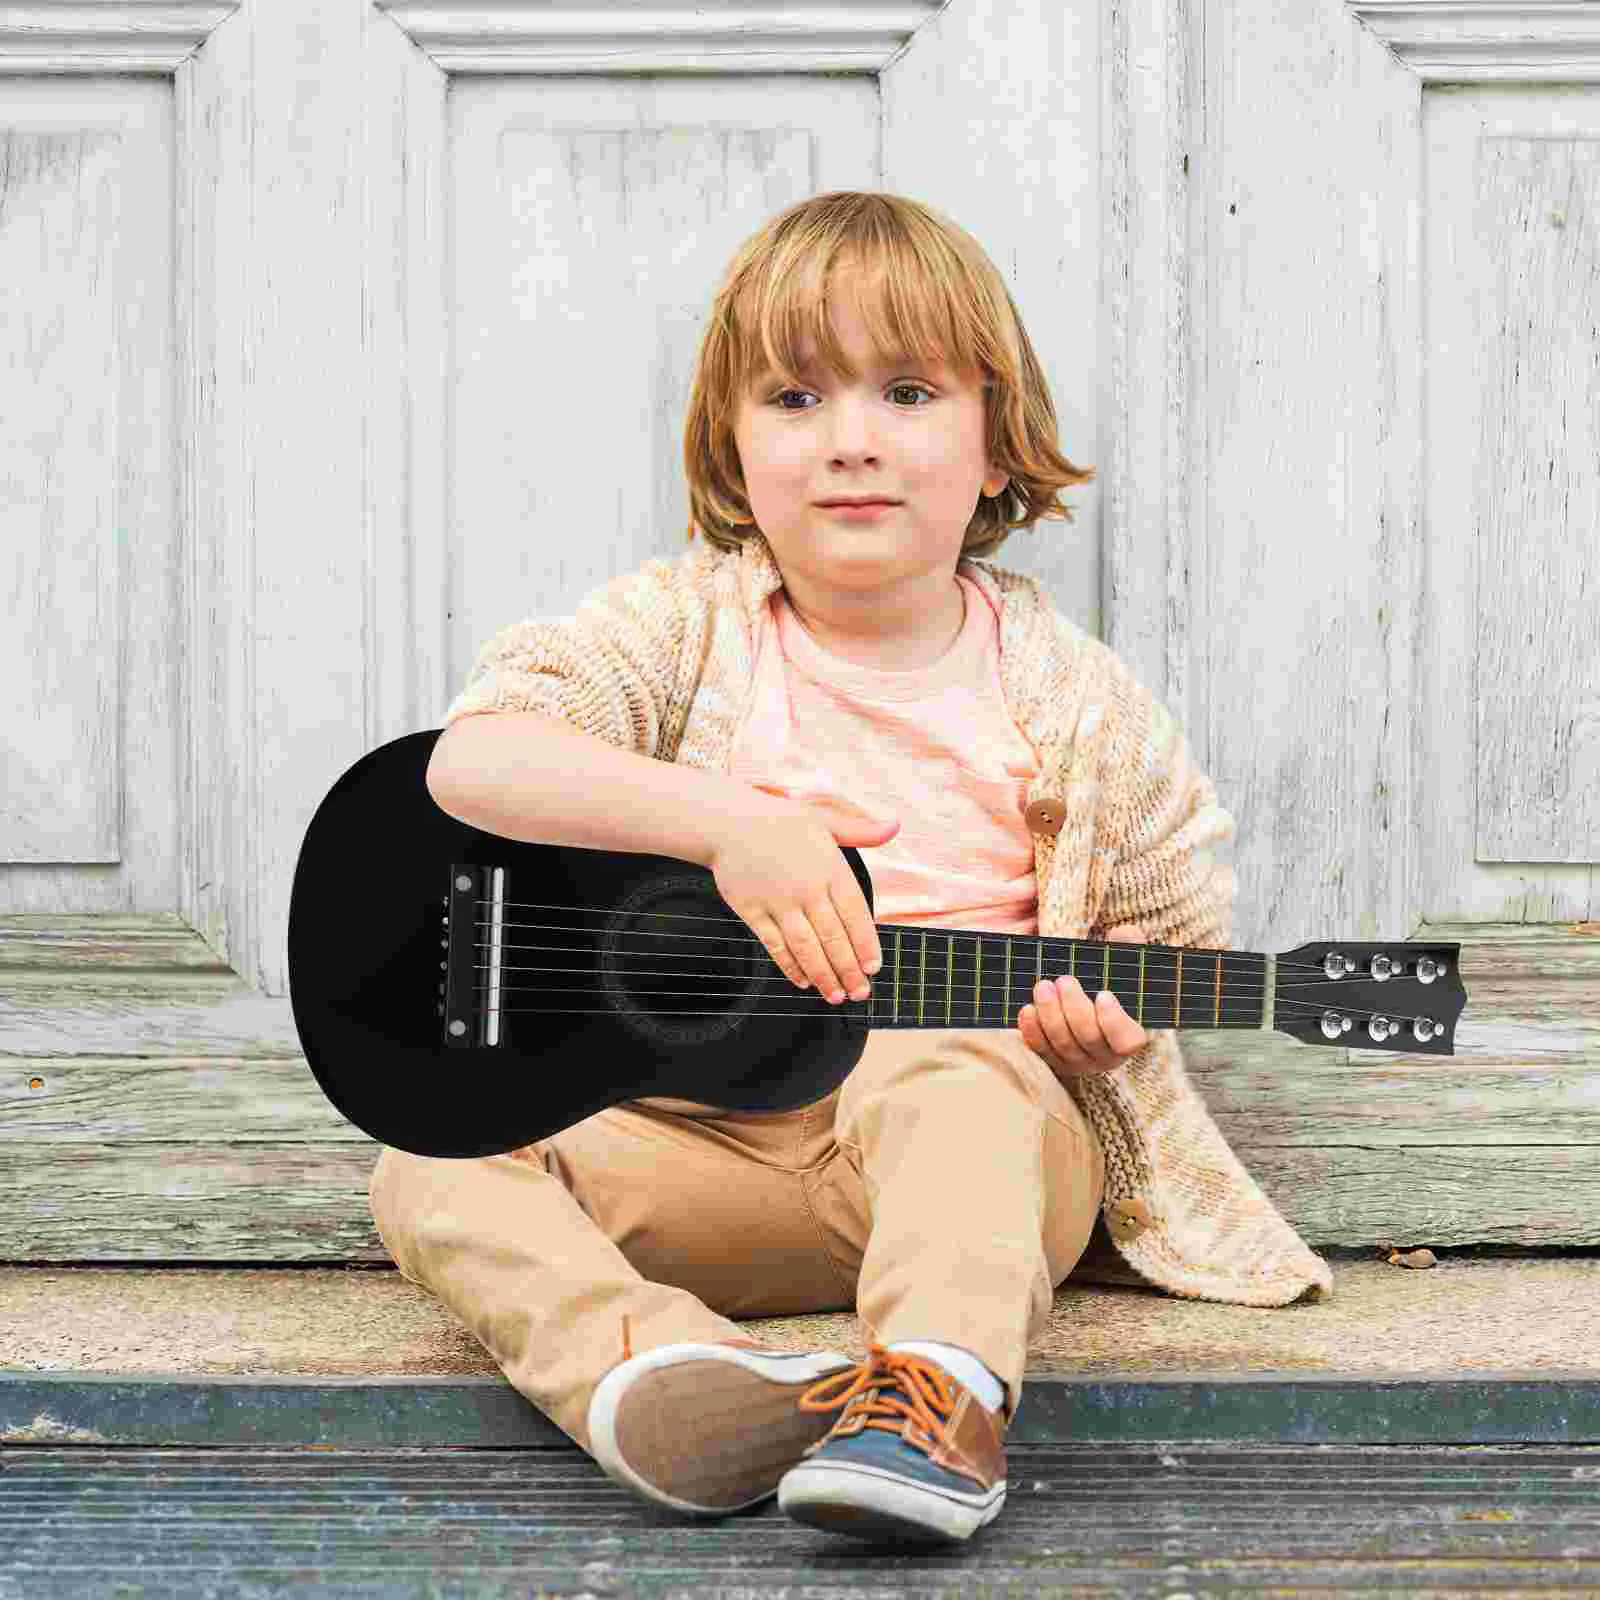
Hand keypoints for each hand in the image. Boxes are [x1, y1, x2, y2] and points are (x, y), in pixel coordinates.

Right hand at [709, 790, 899, 1004]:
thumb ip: (860, 830)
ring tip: (835, 996)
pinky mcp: (752, 911)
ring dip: (823, 975)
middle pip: (833, 937)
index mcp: (829, 868)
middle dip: (849, 970)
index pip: (856, 914)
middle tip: (860, 993)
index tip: (874, 968)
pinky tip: (802, 981)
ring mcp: (778, 902)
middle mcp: (806, 888)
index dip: (866, 945)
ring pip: (806, 947)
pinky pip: (774, 945)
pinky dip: (790, 966)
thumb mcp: (824, 818)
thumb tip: (894, 826)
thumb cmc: (778, 820)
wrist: (727, 821)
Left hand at [1019, 923, 1151, 1078]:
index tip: (1103, 994)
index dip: (1114, 1021)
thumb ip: (1129, 947)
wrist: (1082, 998)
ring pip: (1063, 1045)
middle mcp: (1105, 1055)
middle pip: (1089, 1039)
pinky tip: (1027, 1009)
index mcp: (1129, 1034)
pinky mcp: (1052, 1060)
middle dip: (1075, 1009)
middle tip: (1064, 980)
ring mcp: (1077, 1061)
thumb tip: (1125, 933)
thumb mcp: (1121, 964)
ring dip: (1051, 1014)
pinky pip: (1040, 1051)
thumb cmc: (1107, 981)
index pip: (1127, 1041)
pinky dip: (1032, 1030)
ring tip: (1043, 986)